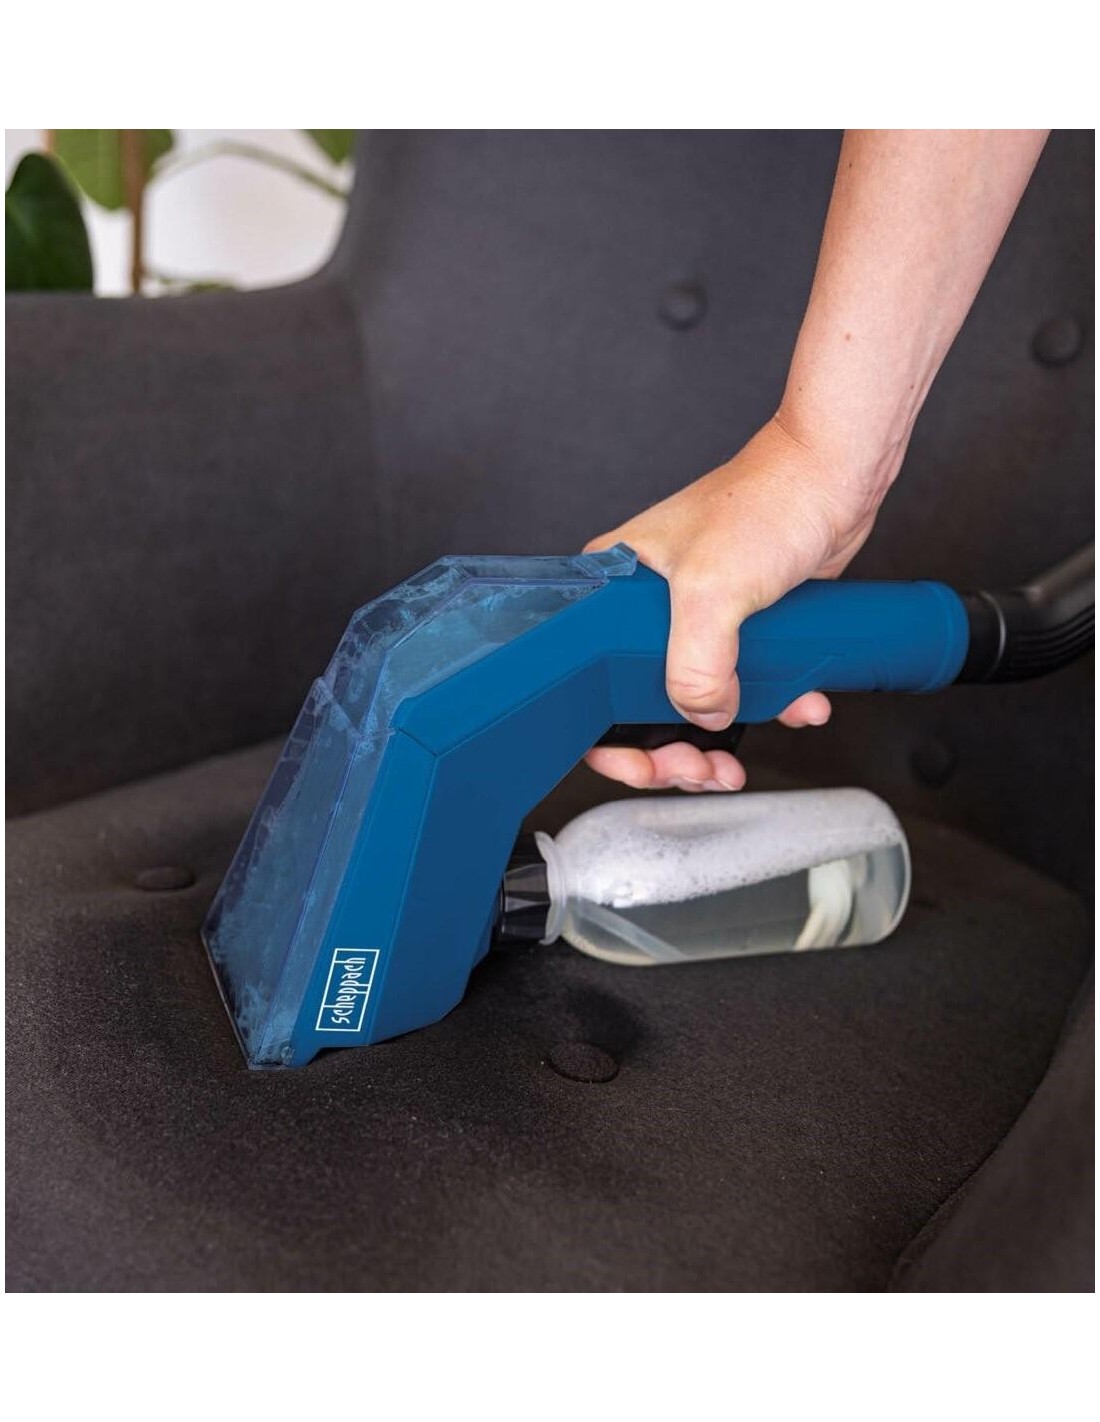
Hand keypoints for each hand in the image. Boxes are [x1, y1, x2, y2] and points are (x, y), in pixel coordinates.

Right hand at [584, 415, 891, 790]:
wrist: (833, 477)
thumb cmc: (765, 503)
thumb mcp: (711, 592)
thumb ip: (693, 668)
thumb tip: (703, 717)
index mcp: (612, 591)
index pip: (586, 684)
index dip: (608, 738)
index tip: (642, 765)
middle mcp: (643, 607)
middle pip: (637, 705)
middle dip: (670, 751)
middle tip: (699, 769)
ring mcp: (693, 617)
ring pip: (692, 702)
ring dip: (719, 739)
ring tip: (736, 760)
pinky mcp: (740, 623)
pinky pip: (743, 681)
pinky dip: (769, 702)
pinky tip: (797, 704)